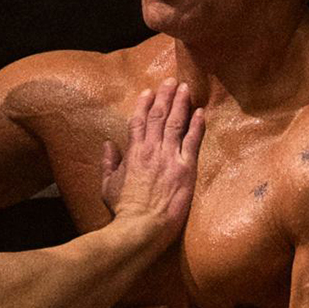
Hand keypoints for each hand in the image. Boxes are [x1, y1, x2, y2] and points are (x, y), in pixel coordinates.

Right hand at [100, 81, 202, 232]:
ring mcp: (170, 158)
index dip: (144, 104)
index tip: (149, 91)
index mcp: (133, 153)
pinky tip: (200, 112)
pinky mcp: (186, 169)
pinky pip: (192, 141)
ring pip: (176, 123)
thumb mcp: (108, 186)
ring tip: (186, 88)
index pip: (138, 121)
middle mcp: (151, 150)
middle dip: (165, 96)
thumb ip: (109, 163)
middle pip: (158, 116)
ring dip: (181, 103)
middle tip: (171, 81)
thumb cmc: (124, 210)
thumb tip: (108, 145)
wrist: (142, 226)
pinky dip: (197, 125)